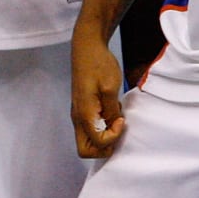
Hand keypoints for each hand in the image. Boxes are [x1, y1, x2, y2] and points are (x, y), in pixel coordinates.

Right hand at [69, 23, 124, 158]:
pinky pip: (89, 128)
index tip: (121, 120)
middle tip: (116, 130)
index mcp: (84, 114)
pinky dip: (101, 127)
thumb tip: (113, 125)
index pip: (98, 143)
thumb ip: (111, 111)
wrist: (87, 47)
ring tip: (114, 118)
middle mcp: (77, 117)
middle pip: (85, 150)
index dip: (113, 136)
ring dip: (102, 137)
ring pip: (87, 140)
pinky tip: (110, 111)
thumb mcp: (110, 87)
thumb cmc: (98, 64)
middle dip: (104, 147)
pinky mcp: (82, 107)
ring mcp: (78, 112)